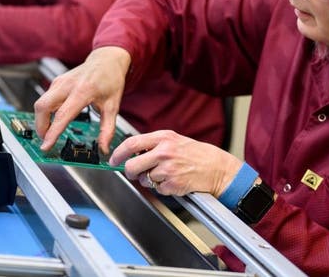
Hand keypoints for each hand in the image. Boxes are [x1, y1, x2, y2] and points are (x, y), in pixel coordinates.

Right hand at [34, 46, 131, 153]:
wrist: (107, 60)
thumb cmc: (111, 80)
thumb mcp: (113, 106)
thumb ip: (107, 129)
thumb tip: (103, 149)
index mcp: (83, 91)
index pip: (63, 114)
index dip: (53, 132)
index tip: (46, 145)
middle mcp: (68, 85)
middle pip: (42, 106)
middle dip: (40, 126)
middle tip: (47, 139)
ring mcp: (60, 82)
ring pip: (41, 103)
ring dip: (42, 120)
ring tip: (50, 132)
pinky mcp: (57, 82)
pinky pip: (45, 99)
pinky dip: (46, 112)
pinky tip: (54, 119)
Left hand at [108, 130, 242, 196]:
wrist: (215, 167)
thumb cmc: (194, 153)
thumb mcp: (173, 140)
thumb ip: (152, 144)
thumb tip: (130, 153)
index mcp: (163, 138)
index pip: (131, 144)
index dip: (118, 153)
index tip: (113, 160)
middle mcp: (164, 153)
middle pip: (133, 166)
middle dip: (130, 172)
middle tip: (134, 173)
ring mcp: (168, 169)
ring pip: (145, 179)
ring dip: (151, 180)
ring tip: (166, 173)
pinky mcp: (173, 184)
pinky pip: (157, 189)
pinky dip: (162, 188)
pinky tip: (173, 180)